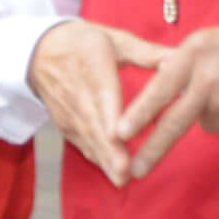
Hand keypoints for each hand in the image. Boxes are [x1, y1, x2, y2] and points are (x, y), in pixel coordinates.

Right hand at [26, 18, 172, 180]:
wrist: (38, 52)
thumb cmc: (83, 43)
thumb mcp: (114, 39)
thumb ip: (147, 53)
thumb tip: (180, 59)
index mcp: (92, 65)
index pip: (102, 95)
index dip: (110, 118)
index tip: (121, 136)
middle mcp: (78, 91)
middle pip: (94, 124)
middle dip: (109, 150)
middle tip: (125, 172)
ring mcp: (69, 111)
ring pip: (87, 138)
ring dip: (104, 160)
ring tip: (121, 179)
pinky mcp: (65, 124)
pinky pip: (82, 143)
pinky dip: (96, 158)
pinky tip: (111, 173)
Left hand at [110, 20, 218, 175]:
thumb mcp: (208, 41)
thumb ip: (180, 60)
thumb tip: (156, 74)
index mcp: (195, 55)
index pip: (161, 89)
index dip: (139, 114)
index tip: (119, 133)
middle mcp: (211, 81)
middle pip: (175, 123)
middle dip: (152, 150)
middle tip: (133, 172)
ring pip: (207, 124)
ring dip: (214, 113)